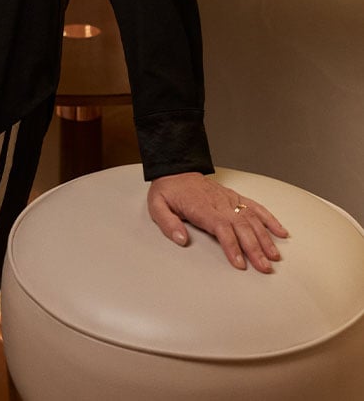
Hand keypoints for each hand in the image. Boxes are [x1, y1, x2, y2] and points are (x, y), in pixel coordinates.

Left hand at [147, 172, 288, 272]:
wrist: (175, 169)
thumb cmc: (168, 190)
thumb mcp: (157, 206)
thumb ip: (168, 224)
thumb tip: (181, 239)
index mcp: (201, 207)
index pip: (221, 228)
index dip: (232, 246)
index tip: (240, 264)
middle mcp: (219, 203)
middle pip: (241, 226)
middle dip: (254, 248)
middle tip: (264, 267)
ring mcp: (229, 199)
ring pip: (251, 218)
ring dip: (265, 237)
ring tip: (274, 256)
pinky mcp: (234, 197)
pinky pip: (255, 206)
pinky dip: (269, 218)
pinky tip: (280, 231)